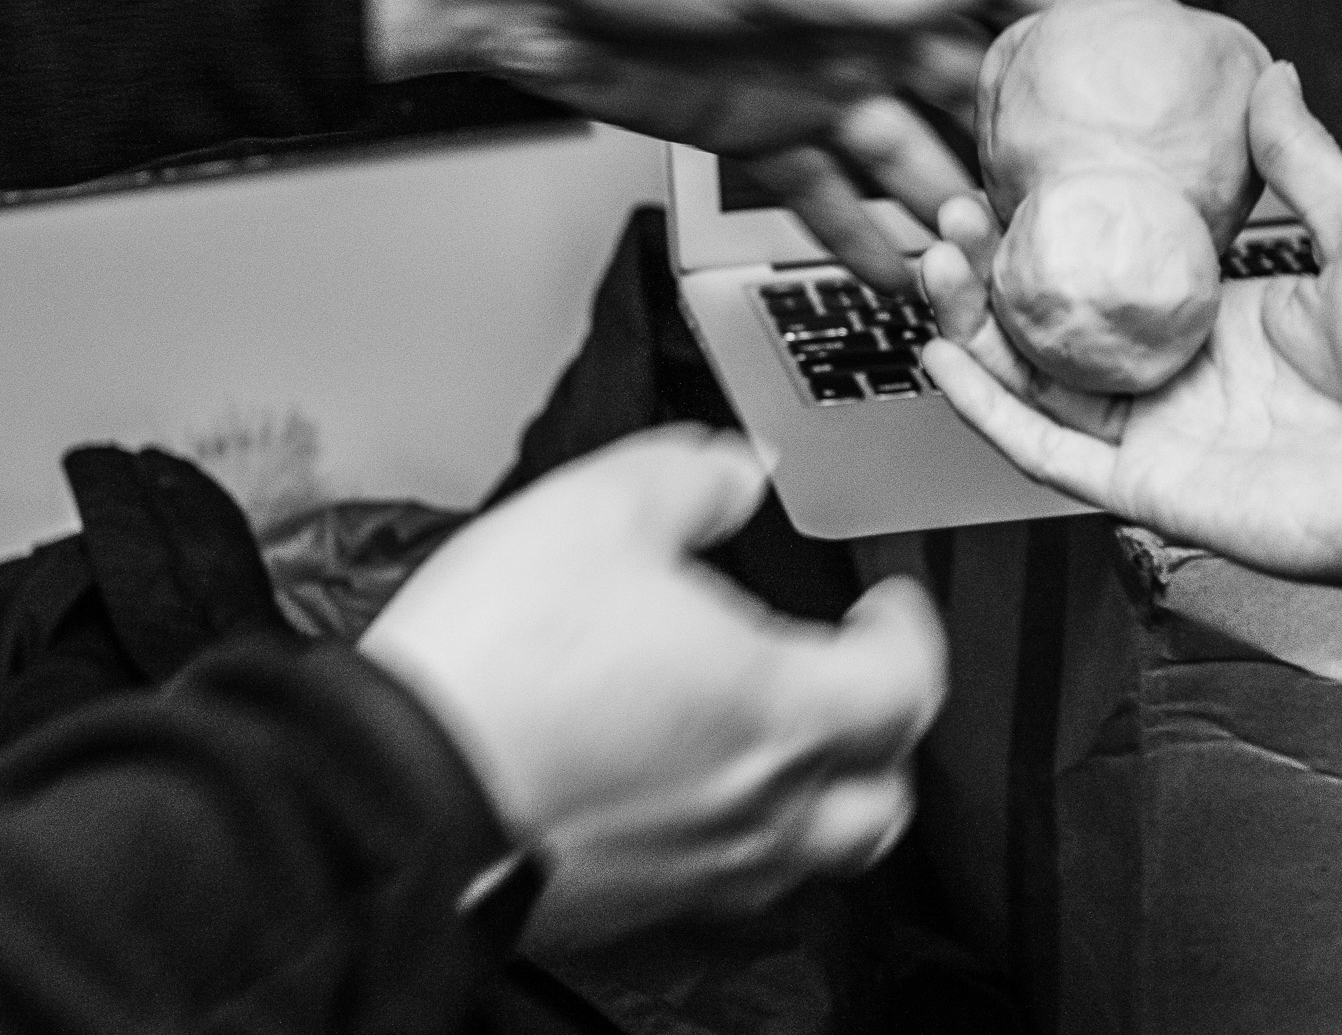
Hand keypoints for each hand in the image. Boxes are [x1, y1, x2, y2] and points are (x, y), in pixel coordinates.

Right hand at [358, 425, 946, 947]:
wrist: (387, 793)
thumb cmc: (498, 662)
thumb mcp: (601, 510)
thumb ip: (690, 480)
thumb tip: (734, 472)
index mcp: (777, 706)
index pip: (906, 686)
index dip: (912, 637)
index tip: (890, 608)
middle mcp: (753, 807)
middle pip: (880, 796)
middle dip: (883, 737)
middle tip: (854, 680)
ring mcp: (691, 873)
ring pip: (804, 854)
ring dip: (814, 796)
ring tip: (775, 741)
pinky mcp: (626, 912)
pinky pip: (715, 888)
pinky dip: (726, 839)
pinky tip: (678, 793)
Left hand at [367, 0, 1069, 288]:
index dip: (1056, 14)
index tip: (1122, 58)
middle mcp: (850, 17)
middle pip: (962, 83)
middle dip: (1015, 140)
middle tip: (1066, 204)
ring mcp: (808, 80)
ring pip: (906, 155)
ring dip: (947, 208)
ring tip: (992, 264)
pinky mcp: (759, 136)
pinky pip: (833, 199)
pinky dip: (868, 240)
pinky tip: (906, 282)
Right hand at [919, 64, 1341, 616]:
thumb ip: (1301, 159)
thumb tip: (1273, 77)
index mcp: (1217, 320)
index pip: (1102, 273)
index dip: (1042, 230)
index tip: (997, 176)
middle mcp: (1178, 379)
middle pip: (1049, 329)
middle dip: (988, 272)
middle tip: (946, 214)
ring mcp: (1161, 436)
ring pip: (1035, 386)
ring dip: (975, 330)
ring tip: (932, 263)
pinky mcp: (1154, 490)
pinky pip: (1053, 453)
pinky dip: (993, 413)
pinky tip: (945, 362)